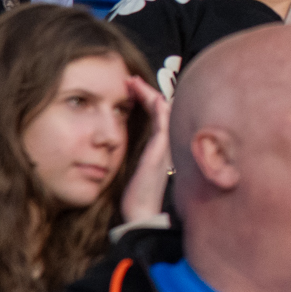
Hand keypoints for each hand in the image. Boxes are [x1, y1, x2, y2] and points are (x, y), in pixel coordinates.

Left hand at [119, 75, 172, 223]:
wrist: (140, 212)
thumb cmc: (136, 193)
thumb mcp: (135, 167)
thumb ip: (136, 152)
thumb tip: (124, 140)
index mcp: (160, 146)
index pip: (157, 114)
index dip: (145, 98)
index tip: (131, 88)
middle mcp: (166, 143)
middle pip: (163, 108)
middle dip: (147, 91)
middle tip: (131, 79)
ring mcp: (166, 146)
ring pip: (165, 111)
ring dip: (149, 94)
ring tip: (134, 82)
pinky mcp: (160, 152)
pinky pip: (163, 124)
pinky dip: (158, 108)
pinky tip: (150, 97)